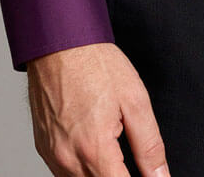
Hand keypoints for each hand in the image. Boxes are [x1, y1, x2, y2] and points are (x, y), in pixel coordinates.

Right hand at [27, 41, 170, 176]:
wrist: (59, 41)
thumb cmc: (95, 64)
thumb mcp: (135, 100)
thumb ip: (149, 146)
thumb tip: (161, 176)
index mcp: (94, 149)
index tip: (148, 176)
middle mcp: (68, 159)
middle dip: (118, 176)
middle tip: (129, 157)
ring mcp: (52, 155)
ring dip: (99, 173)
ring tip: (112, 148)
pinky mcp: (43, 148)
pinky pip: (64, 172)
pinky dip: (82, 167)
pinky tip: (93, 146)